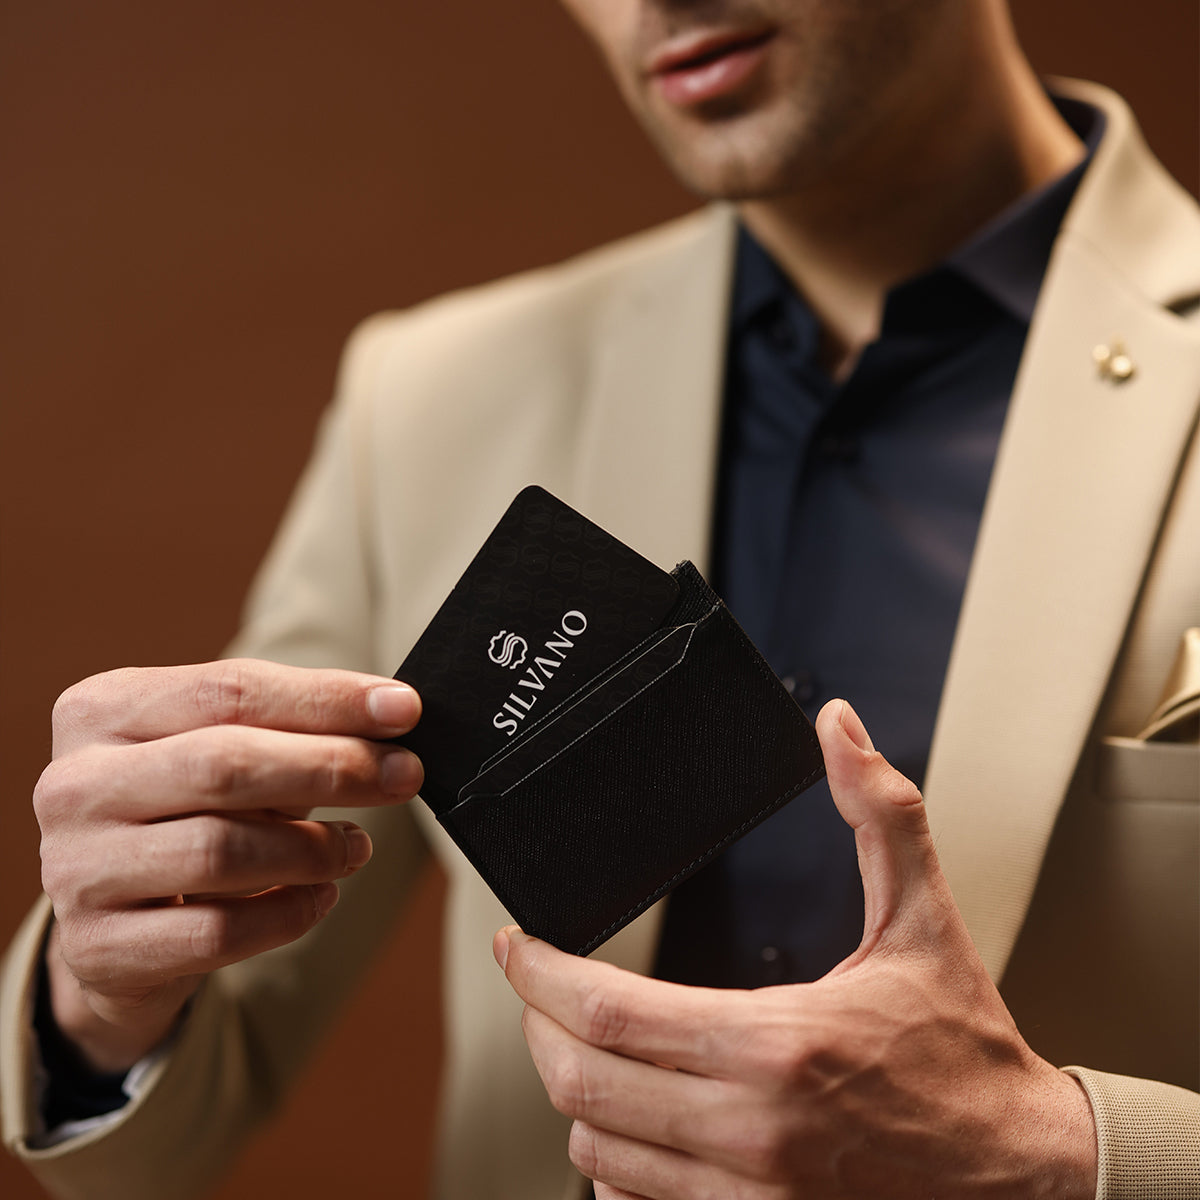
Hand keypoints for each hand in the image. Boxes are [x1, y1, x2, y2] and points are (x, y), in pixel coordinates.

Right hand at [35, 658, 422, 1071]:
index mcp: (102, 710)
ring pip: (221, 851)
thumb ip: (291, 727)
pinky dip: (288, 912)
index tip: (404, 708)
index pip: (228, 689)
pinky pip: (217, 933)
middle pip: (223, 764)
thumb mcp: (222, 749)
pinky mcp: (99, 949)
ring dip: (314, 848)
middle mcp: (74, 785)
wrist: (114, 919)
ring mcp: (76, 870)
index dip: (326, 698)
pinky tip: (320, 896)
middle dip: (331, 767)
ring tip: (358, 845)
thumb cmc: (187, 809)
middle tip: (405, 775)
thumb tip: (393, 715)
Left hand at [496, 700, 1097, 1199]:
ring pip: (595, 1149)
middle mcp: (749, 1128)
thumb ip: (880, 814)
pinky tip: (625, 1118)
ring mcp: (747, 1195)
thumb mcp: (925, 920)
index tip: (518, 944)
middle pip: (580, 1083)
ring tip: (576, 1040)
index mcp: (777, 1043)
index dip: (539, 973)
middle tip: (533, 983)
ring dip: (572, 1089)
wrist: (1023, 1175)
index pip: (608, 1012)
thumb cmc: (965, 1052)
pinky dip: (610, 1158)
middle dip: (535, 1025)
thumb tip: (839, 729)